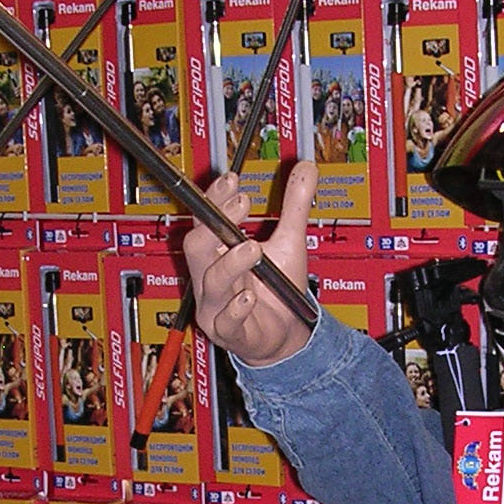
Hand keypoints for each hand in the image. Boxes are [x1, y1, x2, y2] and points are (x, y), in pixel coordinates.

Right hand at [183, 162, 316, 367]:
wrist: (288, 334)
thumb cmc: (279, 289)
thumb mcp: (291, 242)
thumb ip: (295, 206)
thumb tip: (307, 168)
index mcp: (219, 251)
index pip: (205, 220)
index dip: (214, 199)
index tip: (233, 181)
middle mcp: (211, 276)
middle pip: (196, 246)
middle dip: (214, 223)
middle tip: (241, 204)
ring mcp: (216, 305)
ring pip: (210, 282)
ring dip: (230, 263)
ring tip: (253, 249)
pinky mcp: (228, 332)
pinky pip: (225, 320)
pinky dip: (236, 309)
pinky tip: (249, 298)